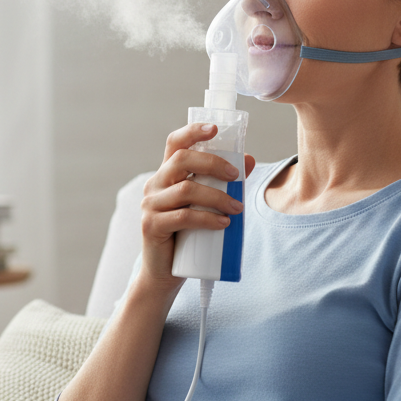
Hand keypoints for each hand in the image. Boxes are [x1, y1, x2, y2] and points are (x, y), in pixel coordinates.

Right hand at [140, 123, 255, 284]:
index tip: (215, 128)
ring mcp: (150, 205)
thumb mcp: (206, 205)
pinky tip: (224, 223)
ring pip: (186, 190)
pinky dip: (207, 219)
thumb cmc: (187, 235)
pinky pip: (183, 217)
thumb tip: (250, 160)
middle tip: (236, 176)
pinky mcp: (152, 226)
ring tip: (238, 208)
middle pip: (181, 160)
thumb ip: (224, 183)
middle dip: (213, 163)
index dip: (193, 132)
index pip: (174, 143)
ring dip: (218, 196)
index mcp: (166, 174)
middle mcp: (154, 184)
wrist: (164, 272)